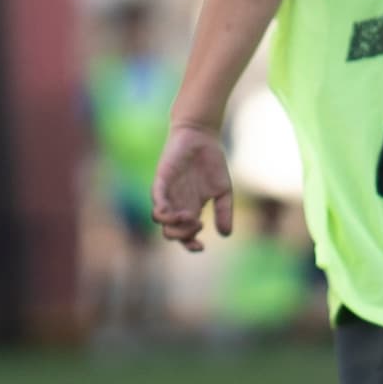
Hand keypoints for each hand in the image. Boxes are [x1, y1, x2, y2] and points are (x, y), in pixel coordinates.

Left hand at [151, 124, 235, 250]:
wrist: (202, 137)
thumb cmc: (212, 162)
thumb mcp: (223, 191)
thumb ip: (224, 212)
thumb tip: (226, 234)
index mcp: (190, 209)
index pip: (184, 234)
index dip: (190, 245)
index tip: (200, 247)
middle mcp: (177, 204)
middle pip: (170, 231)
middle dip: (182, 235)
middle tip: (199, 224)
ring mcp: (167, 194)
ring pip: (160, 219)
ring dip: (173, 224)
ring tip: (190, 216)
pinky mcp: (161, 181)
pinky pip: (156, 200)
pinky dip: (163, 210)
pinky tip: (174, 212)